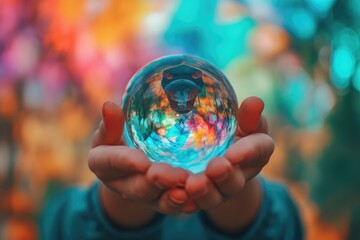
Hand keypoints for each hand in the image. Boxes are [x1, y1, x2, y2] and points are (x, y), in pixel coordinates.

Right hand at [88, 101, 195, 217]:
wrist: (131, 168)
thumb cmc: (118, 142)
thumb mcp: (110, 132)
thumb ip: (110, 123)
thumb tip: (108, 105)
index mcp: (105, 166)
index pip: (111, 163)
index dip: (125, 163)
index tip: (141, 161)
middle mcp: (124, 187)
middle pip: (138, 188)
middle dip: (155, 183)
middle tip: (170, 176)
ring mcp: (146, 197)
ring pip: (159, 201)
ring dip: (173, 198)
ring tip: (185, 193)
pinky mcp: (163, 200)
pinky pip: (176, 206)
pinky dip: (187, 205)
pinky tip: (197, 202)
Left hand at [185, 97, 273, 210]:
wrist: (211, 156)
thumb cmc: (229, 132)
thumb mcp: (240, 122)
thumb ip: (248, 115)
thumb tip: (255, 101)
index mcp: (253, 154)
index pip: (258, 151)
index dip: (249, 152)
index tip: (234, 151)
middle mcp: (237, 178)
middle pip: (235, 182)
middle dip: (225, 176)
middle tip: (215, 168)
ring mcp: (217, 191)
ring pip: (213, 197)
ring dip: (204, 192)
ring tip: (192, 185)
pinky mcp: (196, 198)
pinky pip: (190, 204)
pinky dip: (182, 202)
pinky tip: (173, 194)